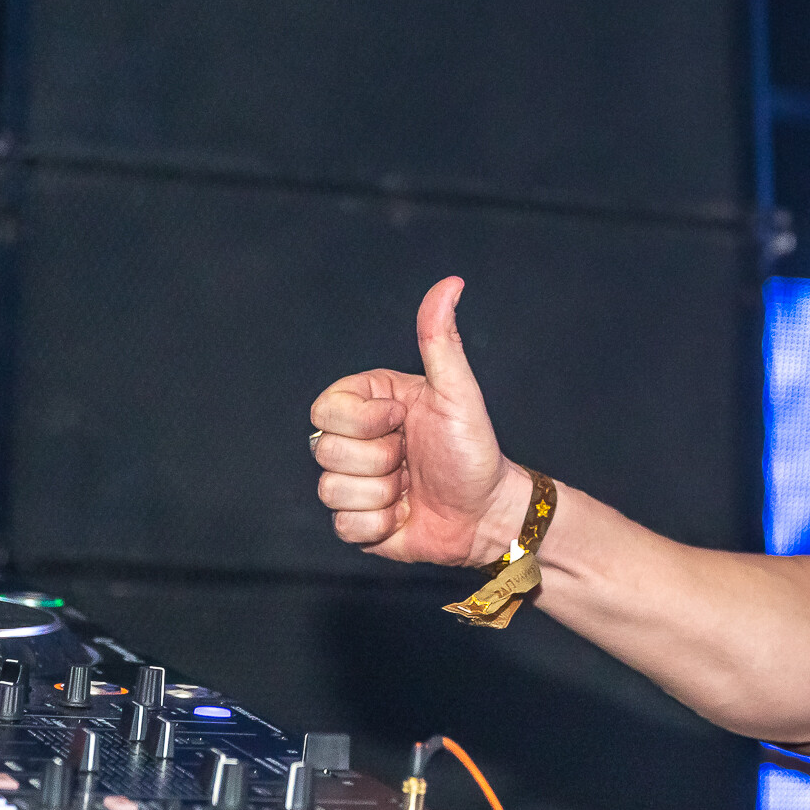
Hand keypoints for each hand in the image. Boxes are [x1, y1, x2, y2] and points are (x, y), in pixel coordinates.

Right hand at [310, 277, 530, 566]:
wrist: (485, 513)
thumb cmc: (474, 449)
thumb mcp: (458, 393)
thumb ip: (441, 340)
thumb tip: (451, 283)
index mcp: (370, 404)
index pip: (325, 408)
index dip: (365, 420)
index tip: (403, 420)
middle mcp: (354, 441)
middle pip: (324, 450)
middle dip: (380, 459)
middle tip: (412, 458)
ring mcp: (352, 482)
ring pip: (331, 489)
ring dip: (382, 494)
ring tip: (410, 486)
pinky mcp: (354, 521)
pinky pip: (344, 525)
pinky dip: (381, 524)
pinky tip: (404, 514)